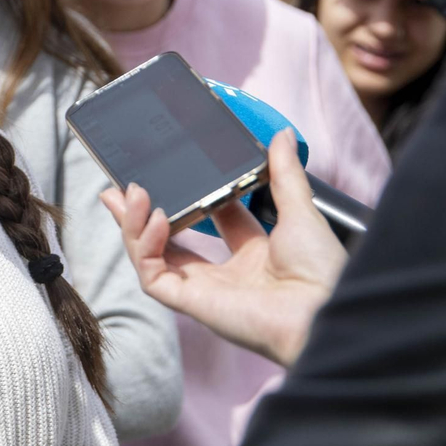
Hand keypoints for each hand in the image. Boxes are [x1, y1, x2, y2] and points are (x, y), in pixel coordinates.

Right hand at [99, 129, 347, 367]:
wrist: (327, 310)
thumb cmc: (323, 273)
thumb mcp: (300, 210)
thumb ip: (284, 173)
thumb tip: (282, 135)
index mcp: (251, 257)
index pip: (204, 222)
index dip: (183, 197)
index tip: (168, 172)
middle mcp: (223, 275)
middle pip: (166, 242)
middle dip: (138, 215)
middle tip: (119, 188)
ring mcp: (204, 290)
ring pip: (152, 258)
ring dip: (134, 225)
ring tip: (130, 193)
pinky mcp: (192, 303)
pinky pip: (154, 275)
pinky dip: (147, 246)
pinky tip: (155, 218)